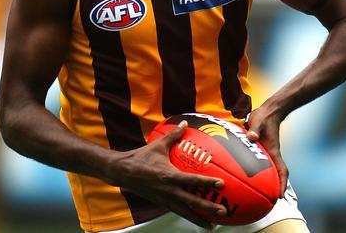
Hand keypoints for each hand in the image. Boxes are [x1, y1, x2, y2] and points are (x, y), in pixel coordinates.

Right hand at [111, 121, 225, 228]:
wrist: (122, 172)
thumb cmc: (141, 157)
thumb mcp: (158, 145)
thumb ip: (174, 134)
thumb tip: (185, 122)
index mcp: (170, 176)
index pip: (192, 181)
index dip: (207, 183)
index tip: (221, 184)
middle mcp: (169, 191)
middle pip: (192, 203)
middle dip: (208, 208)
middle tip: (223, 212)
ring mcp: (165, 199)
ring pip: (185, 212)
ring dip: (199, 219)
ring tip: (212, 225)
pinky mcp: (161, 203)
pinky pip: (177, 211)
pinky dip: (188, 216)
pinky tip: (196, 219)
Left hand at [245, 105, 287, 197]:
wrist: (270, 111)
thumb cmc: (264, 116)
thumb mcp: (258, 121)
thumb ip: (254, 129)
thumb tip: (251, 137)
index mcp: (273, 151)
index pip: (281, 170)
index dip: (282, 184)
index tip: (280, 196)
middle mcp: (273, 154)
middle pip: (278, 175)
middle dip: (277, 189)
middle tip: (272, 203)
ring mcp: (269, 153)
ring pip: (272, 171)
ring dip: (270, 183)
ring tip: (262, 196)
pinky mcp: (263, 150)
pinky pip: (263, 165)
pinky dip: (260, 173)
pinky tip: (249, 178)